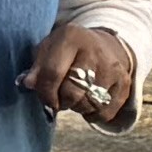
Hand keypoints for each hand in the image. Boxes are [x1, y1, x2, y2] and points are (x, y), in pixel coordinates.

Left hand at [26, 23, 140, 130]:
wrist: (105, 45)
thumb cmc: (67, 51)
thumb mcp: (48, 49)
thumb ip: (36, 66)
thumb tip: (27, 84)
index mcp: (71, 37)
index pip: (52, 73)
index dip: (44, 92)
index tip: (43, 97)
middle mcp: (95, 51)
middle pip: (72, 93)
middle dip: (60, 101)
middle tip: (59, 98)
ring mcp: (113, 68)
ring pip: (88, 105)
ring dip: (76, 107)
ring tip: (75, 95)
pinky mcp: (124, 84)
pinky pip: (104, 113)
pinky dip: (92, 113)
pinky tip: (89, 100)